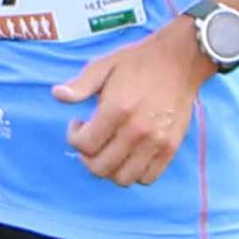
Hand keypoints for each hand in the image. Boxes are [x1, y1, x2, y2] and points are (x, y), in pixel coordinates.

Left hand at [53, 22, 208, 185]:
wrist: (181, 60)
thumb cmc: (139, 61)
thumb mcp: (104, 65)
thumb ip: (80, 84)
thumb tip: (57, 95)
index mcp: (117, 109)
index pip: (84, 145)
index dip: (73, 137)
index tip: (79, 123)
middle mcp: (136, 130)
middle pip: (100, 167)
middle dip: (87, 157)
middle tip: (91, 140)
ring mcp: (156, 142)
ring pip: (123, 178)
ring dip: (110, 169)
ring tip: (109, 150)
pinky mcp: (170, 147)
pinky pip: (148, 178)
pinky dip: (134, 173)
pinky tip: (130, 155)